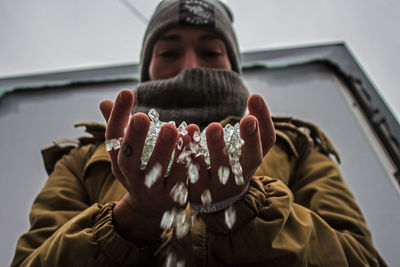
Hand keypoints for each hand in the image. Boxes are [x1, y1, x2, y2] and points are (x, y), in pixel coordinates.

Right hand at [100, 89, 190, 244]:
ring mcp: (150, 191)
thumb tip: (103, 101)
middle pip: (128, 160)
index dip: (118, 116)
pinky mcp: (171, 199)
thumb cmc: (140, 168)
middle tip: (142, 116)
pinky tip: (193, 148)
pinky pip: (180, 182)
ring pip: (155, 172)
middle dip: (135, 138)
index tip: (126, 92)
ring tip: (172, 128)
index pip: (112, 138)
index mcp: (118, 161)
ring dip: (164, 151)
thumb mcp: (127, 151)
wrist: (152, 207)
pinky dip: (186, 165)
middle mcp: (130, 178)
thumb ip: (120, 126)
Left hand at [187, 94, 275, 205]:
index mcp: (252, 161)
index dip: (264, 120)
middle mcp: (241, 176)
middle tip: (248, 119)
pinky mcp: (198, 193)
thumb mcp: (240, 151)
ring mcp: (220, 187)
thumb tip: (254, 97)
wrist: (211, 203)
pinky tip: (184, 138)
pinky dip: (189, 156)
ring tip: (213, 126)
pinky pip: (194, 175)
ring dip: (217, 147)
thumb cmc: (227, 167)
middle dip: (250, 138)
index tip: (255, 97)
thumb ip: (248, 128)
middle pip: (251, 159)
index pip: (267, 141)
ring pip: (221, 168)